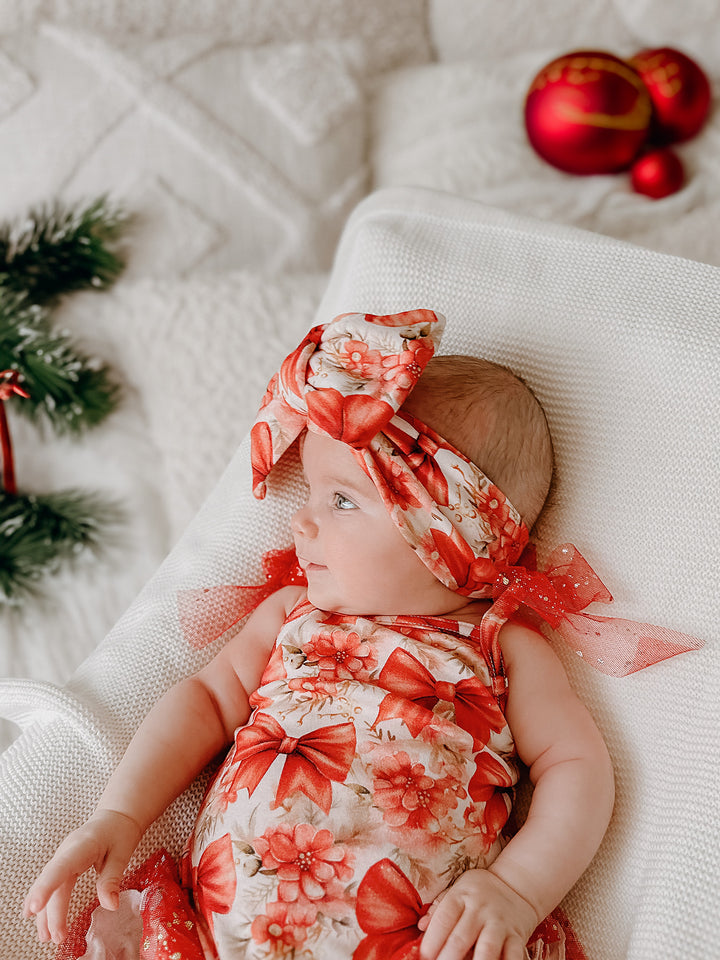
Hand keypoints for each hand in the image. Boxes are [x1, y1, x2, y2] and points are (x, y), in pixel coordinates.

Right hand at [22, 809, 142, 944]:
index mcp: (83, 845)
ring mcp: (62, 856)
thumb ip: (112, 878)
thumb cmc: (119, 831)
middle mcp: (67, 851)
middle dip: (52, 913)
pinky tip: (35, 917)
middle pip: (55, 884)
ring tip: (46, 937)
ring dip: (46, 912)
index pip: (61, 867)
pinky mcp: (63, 863)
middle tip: (56, 937)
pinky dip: (44, 900)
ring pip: (50, 886)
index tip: (35, 907)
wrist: (116, 816)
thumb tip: (111, 906)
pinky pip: (51, 883)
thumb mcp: (122, 853)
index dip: (46, 887)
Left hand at [419, 868, 539, 959]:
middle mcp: (480, 910)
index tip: (423, 956)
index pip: (444, 918)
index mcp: (461, 897)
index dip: (432, 940)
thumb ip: (439, 908)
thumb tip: (421, 926)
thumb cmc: (479, 891)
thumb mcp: (457, 890)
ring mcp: (499, 924)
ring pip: (487, 948)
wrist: (516, 884)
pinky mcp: (517, 937)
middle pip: (461, 938)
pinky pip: (513, 955)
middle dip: (448, 957)